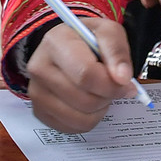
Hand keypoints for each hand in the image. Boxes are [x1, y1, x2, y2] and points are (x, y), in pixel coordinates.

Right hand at [24, 17, 134, 133]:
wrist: (67, 48)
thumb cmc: (87, 40)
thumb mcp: (108, 32)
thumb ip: (117, 51)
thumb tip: (122, 78)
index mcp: (55, 42)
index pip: (85, 74)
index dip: (110, 84)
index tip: (124, 82)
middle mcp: (39, 68)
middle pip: (84, 100)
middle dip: (107, 96)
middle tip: (112, 86)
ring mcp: (36, 93)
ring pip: (80, 118)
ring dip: (99, 109)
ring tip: (98, 92)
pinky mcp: (39, 112)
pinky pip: (73, 128)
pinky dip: (88, 119)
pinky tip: (87, 102)